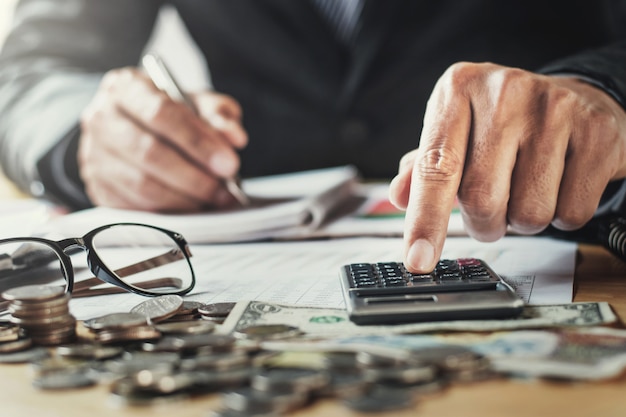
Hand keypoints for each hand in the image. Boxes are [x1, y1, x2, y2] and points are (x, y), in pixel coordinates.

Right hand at [78, 67, 247, 211]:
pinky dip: (167, 213)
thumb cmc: (173, 115)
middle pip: (150, 153)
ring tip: (213, 200)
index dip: (197, 142)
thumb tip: (234, 137)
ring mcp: (94, 155)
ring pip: (142, 185)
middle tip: (224, 190)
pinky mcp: (98, 187)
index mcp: (126, 87)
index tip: (228, 163)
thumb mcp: (198, 104)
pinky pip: (134, 208)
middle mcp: (102, 118)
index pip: (162, 113)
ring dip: (184, 199)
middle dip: (194, 177)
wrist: (138, 130)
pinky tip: (191, 209)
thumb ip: (218, 115)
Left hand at [389, 62, 625, 272]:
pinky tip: (558, 185)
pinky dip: (561, 217)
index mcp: (458, 89)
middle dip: (483, 224)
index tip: (418, 261)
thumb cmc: (502, 123)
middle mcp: (505, 91)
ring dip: (522, 222)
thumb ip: (423, 167)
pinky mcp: (598, 132)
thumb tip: (400, 197)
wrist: (576, 99)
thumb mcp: (454, 132)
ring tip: (525, 190)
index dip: (425, 220)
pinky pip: (572, 213)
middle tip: (490, 210)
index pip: (436, 167)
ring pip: (529, 214)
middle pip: (482, 199)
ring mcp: (556, 108)